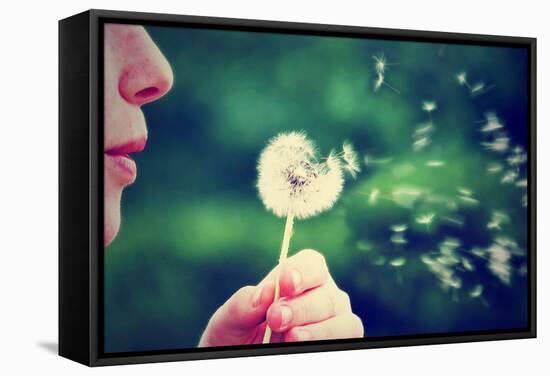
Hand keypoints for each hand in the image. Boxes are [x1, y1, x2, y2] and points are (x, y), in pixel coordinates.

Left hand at [198, 249, 363, 346]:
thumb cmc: (236, 335)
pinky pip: (347, 341)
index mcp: (298, 279)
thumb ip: (243, 304)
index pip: (312, 264)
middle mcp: (323, 297)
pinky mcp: (339, 345)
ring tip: (292, 337)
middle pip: (327, 295)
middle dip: (301, 308)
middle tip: (275, 318)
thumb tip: (267, 291)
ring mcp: (335, 322)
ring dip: (319, 330)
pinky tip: (303, 347)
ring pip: (344, 321)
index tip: (284, 284)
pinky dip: (327, 342)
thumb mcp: (228, 319)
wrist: (240, 359)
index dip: (301, 271)